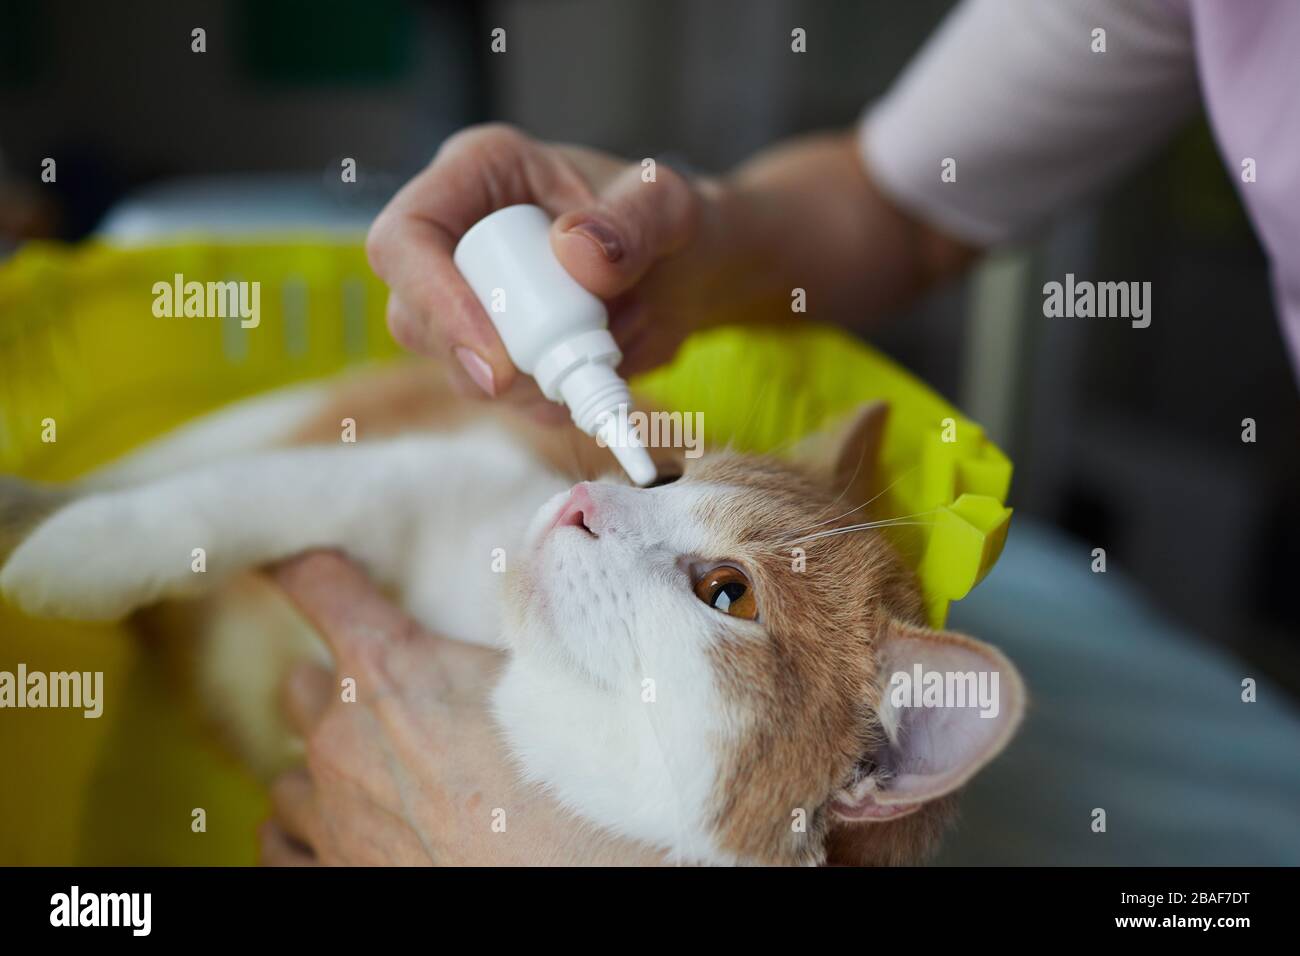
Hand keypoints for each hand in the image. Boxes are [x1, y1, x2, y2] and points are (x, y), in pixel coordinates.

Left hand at [258, 551, 664, 865]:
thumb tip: (549, 560)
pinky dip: (304, 829)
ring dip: (329, 764)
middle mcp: (342, 740)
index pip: (316, 582)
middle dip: (339, 681)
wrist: (585, 887)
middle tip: (396, 695)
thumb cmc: (584, 793)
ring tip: (386, 776)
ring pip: (291, 771)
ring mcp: (328, 818)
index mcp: (391, 672)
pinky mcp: (327, 880)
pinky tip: (343, 829)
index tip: (308, 556)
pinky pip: (279, 843)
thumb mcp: (563, 677)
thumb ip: (527, 619)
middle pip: (301, 682)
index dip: (311, 562)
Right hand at [365, 123, 731, 419]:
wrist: (683, 271)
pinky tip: (605, 362)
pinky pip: (503, 398)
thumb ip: (633, 222)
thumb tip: (575, 253)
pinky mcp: (490, 352)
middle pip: (415, 319)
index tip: (497, 359)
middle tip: (572, 364)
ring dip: (538, 380)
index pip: (407, 238)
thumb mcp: (669, 206)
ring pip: (459, 369)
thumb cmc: (664, 220)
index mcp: (476, 175)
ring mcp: (466, 301)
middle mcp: (455, 239)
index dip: (435, 302)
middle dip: (492, 359)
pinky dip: (556, 398)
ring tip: (614, 337)